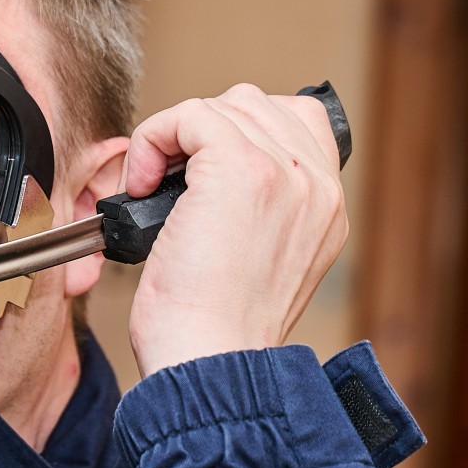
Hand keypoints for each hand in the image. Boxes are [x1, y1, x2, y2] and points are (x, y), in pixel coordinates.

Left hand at [123, 83, 345, 377]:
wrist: (211, 361)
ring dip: (174, 138)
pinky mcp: (241, 168)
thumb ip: (261, 215)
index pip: (296, 123)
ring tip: (153, 189)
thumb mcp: (260, 267)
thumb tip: (209, 181)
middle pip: (255, 106)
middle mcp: (316, 185)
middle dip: (201, 135)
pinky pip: (190, 115)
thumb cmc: (215, 333)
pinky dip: (153, 139)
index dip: (236, 137)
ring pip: (221, 106)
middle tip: (167, 187)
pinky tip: (142, 186)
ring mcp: (284, 172)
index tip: (197, 180)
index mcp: (325, 209)